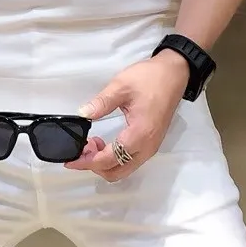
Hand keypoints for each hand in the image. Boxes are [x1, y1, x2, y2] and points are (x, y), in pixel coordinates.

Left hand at [65, 50, 188, 180]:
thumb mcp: (121, 86)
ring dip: (104, 163)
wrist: (174, 74)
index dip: (87, 162)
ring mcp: (151, 147)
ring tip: (91, 144)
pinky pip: (130, 161)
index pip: (109, 159)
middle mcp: (147, 146)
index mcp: (140, 134)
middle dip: (94, 166)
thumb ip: (101, 102)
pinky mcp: (151, 143)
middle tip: (81, 149)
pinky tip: (104, 143)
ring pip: (124, 169)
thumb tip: (83, 114)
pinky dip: (114, 158)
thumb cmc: (151, 78)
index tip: (71, 159)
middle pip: (116, 172)